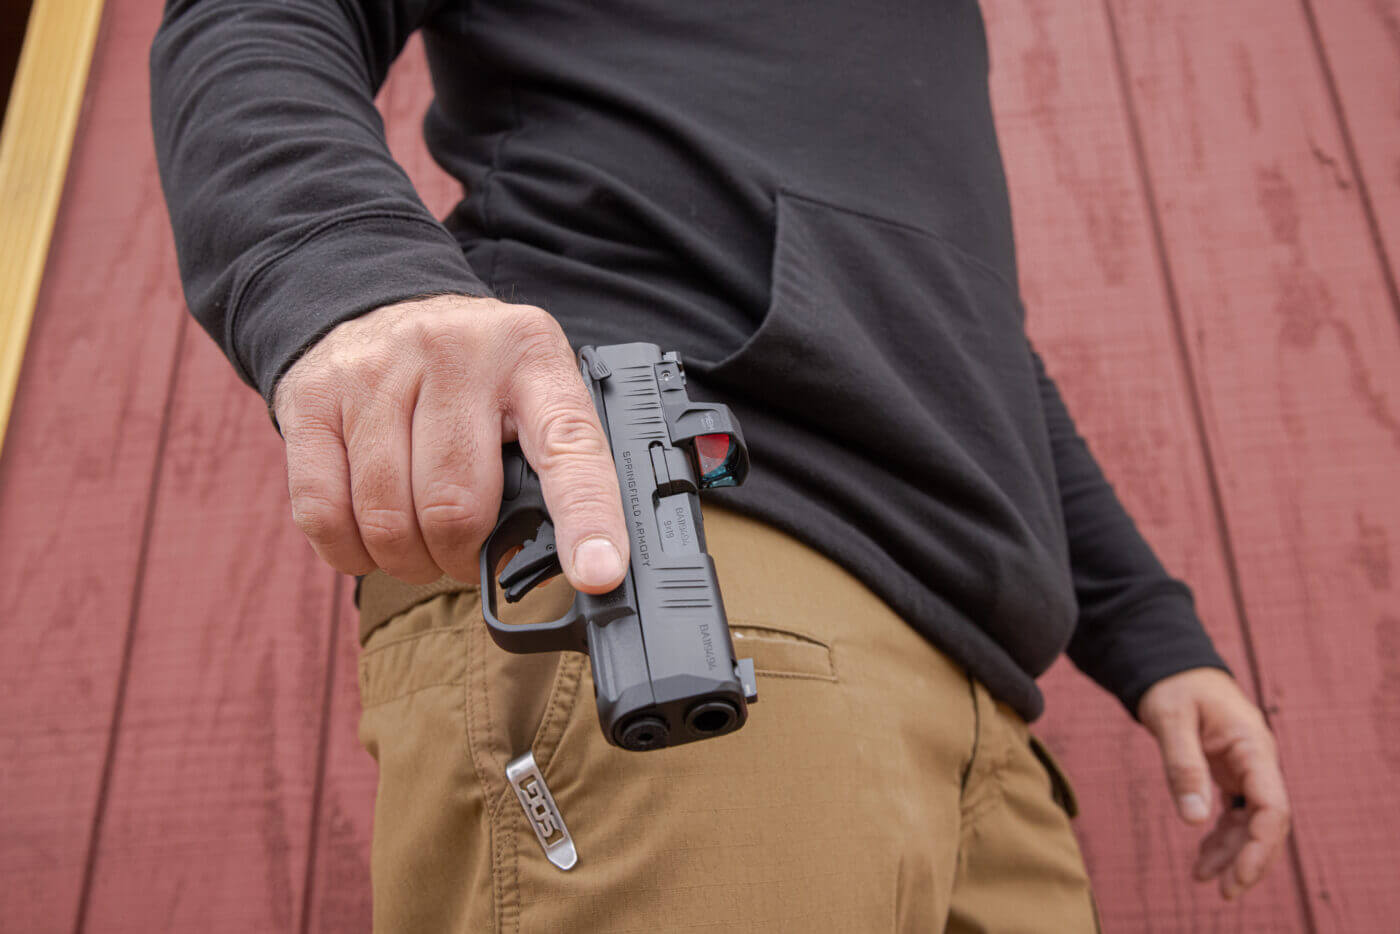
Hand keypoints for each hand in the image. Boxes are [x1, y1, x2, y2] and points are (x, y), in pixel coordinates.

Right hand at [272, 294, 628, 590]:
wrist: (377, 300)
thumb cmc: (471, 371)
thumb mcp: (528, 384)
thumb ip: (550, 458)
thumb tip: (571, 560)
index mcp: (530, 357)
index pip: (569, 446)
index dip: (587, 518)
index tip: (597, 573)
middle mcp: (454, 354)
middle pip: (457, 504)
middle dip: (462, 557)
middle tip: (465, 555)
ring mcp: (375, 372)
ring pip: (388, 519)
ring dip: (407, 561)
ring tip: (420, 546)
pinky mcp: (312, 398)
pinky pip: (323, 513)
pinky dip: (350, 551)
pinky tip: (368, 538)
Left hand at [1137, 668, 1290, 898]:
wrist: (1171, 665)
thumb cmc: (1173, 686)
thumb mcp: (1171, 720)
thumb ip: (1182, 767)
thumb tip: (1193, 821)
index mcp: (1253, 747)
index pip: (1272, 807)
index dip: (1260, 846)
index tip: (1238, 876)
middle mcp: (1257, 761)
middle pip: (1268, 823)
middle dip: (1250, 860)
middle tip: (1225, 892)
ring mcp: (1246, 769)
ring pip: (1251, 823)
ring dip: (1233, 853)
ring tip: (1203, 879)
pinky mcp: (1230, 773)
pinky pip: (1235, 813)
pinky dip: (1220, 837)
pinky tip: (1203, 858)